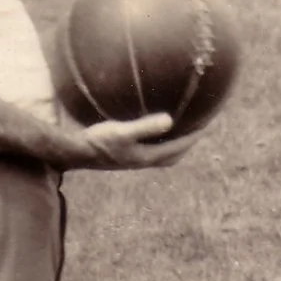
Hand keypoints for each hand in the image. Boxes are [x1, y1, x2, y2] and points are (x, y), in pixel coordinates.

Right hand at [67, 112, 197, 169]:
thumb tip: (170, 120)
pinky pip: (148, 148)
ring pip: (161, 153)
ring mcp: (133, 160)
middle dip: (187, 143)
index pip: (178, 148)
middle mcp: (143, 161)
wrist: (73, 153)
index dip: (193, 137)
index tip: (207, 125)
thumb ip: (145, 127)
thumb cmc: (97, 141)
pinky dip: (156, 140)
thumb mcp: (121, 132)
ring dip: (172, 143)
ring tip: (177, 129)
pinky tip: (148, 129)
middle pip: (173, 155)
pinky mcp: (123, 155)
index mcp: (147, 157)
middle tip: (197, 129)